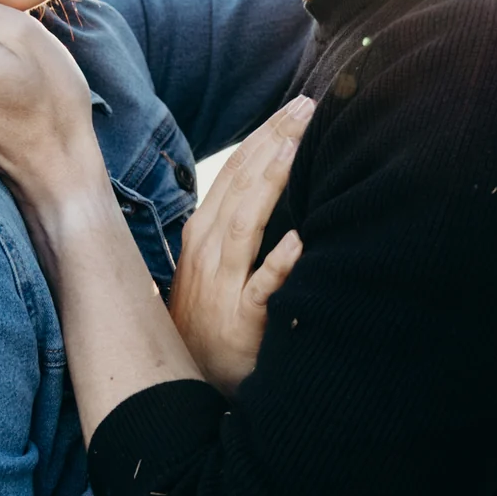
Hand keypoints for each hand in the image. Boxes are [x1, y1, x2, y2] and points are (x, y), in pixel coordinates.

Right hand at [168, 100, 310, 397]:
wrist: (189, 388)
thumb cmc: (209, 327)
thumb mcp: (212, 270)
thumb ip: (231, 231)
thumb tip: (256, 188)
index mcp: (202, 237)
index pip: (233, 174)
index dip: (263, 138)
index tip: (294, 108)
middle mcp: (207, 255)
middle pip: (240, 185)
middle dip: (272, 142)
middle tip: (307, 106)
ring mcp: (220, 288)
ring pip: (245, 224)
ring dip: (270, 182)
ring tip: (296, 146)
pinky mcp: (238, 324)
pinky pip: (260, 289)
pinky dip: (278, 264)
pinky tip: (299, 239)